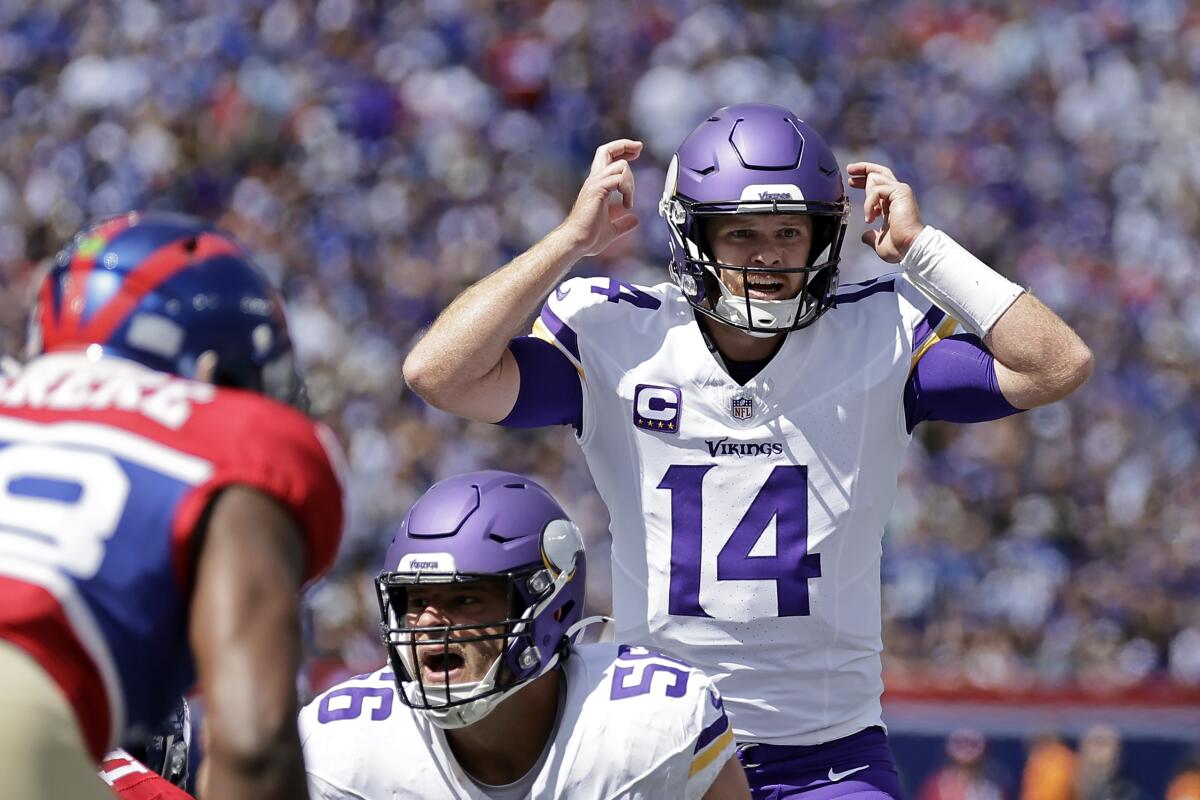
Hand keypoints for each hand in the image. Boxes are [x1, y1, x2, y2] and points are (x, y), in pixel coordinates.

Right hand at [557, 139, 642, 257]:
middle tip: (639, 148)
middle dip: (625, 145)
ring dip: (630, 182)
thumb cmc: (587, 238)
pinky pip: (618, 179)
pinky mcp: (596, 190)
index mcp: (597, 186)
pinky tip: (627, 204)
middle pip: (606, 150)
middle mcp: (594, 181)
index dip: (622, 150)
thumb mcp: (612, 229)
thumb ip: (623, 223)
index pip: (607, 158)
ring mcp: (594, 184)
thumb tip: (634, 221)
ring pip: (619, 165)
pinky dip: (627, 190)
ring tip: (629, 201)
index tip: (636, 151)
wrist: (577, 242)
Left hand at [847, 162, 924, 262]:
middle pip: (878, 172)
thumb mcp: (879, 242)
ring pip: (876, 178)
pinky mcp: (901, 192)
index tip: (851, 181)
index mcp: (893, 203)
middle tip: (849, 170)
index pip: (877, 184)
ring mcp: (900, 191)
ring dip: (867, 195)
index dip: (864, 181)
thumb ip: (872, 237)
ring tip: (870, 216)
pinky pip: (877, 190)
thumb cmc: (899, 247)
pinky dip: (870, 204)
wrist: (910, 248)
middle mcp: (897, 194)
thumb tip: (865, 236)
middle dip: (862, 169)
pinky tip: (871, 218)